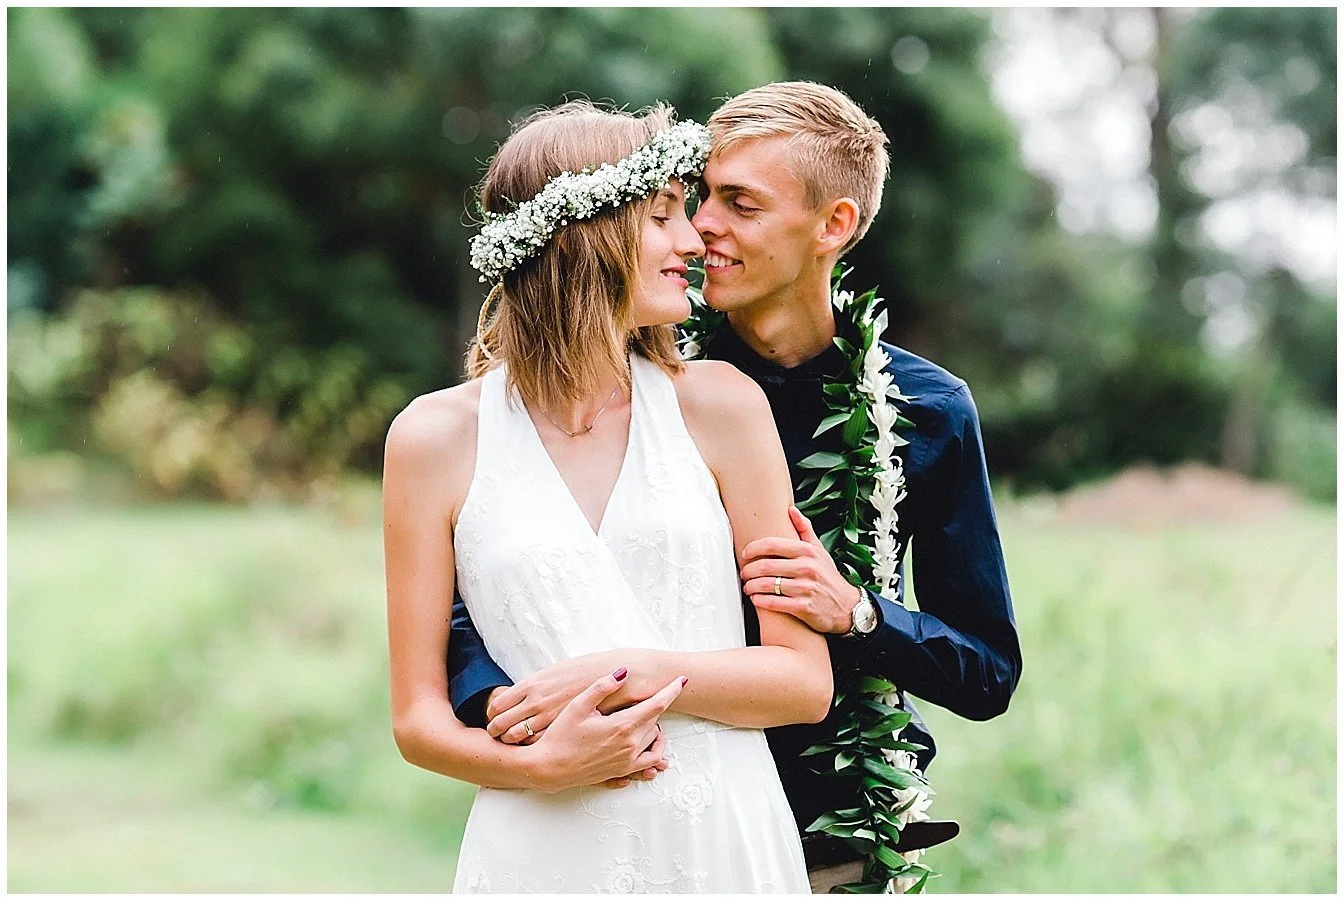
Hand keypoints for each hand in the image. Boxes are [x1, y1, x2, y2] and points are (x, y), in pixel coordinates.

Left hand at [487, 652, 630, 744]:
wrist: (615, 677)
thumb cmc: (586, 672)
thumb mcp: (554, 672)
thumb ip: (536, 686)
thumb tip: (520, 694)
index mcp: (531, 683)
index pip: (497, 704)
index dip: (493, 715)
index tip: (495, 718)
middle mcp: (535, 701)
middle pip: (501, 723)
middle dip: (496, 731)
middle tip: (498, 735)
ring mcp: (548, 717)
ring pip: (515, 737)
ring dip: (510, 742)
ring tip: (513, 744)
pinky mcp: (562, 729)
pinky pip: (537, 744)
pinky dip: (531, 747)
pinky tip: (536, 746)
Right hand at [529, 669, 686, 792]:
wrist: (549, 768)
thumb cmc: (560, 735)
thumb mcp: (578, 706)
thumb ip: (602, 687)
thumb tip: (623, 672)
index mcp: (622, 726)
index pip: (657, 704)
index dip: (672, 690)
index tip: (682, 680)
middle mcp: (630, 746)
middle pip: (657, 722)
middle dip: (656, 707)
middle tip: (645, 697)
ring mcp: (627, 762)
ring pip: (655, 744)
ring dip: (656, 730)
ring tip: (646, 721)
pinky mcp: (622, 773)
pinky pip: (648, 765)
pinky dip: (653, 755)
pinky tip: (647, 747)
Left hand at [740, 506, 859, 634]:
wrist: (847, 606)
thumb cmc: (828, 576)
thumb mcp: (819, 550)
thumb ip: (804, 529)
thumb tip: (791, 509)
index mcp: (808, 551)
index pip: (772, 544)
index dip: (753, 548)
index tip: (744, 553)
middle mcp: (807, 568)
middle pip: (766, 565)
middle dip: (749, 570)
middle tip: (743, 573)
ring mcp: (806, 588)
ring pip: (768, 585)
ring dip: (751, 586)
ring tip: (747, 587)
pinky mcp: (804, 607)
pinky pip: (774, 602)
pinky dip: (760, 600)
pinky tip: (756, 599)